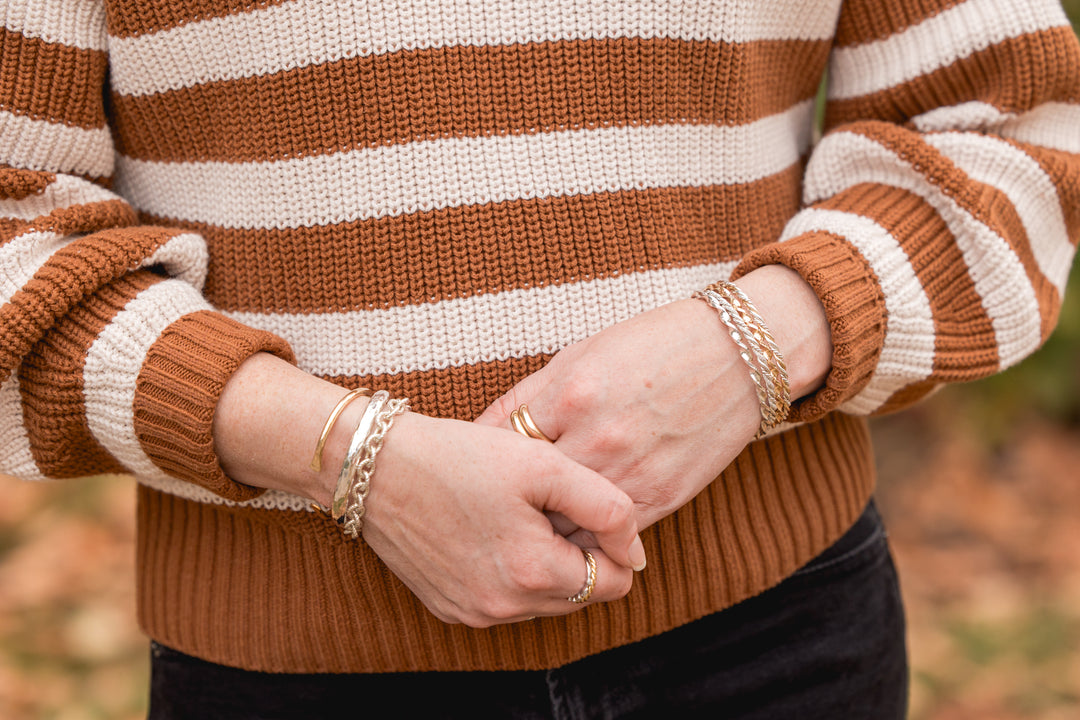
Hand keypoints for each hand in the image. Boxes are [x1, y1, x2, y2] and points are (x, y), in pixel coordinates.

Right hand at [363, 412, 645, 626]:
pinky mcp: (448, 607)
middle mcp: (503, 606)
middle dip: (580, 554)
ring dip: (547, 564)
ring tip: (521, 513)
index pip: (613, 582)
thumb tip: (637, 551)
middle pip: (579, 595)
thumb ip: (606, 507)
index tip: (587, 506)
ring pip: (543, 600)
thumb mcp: (544, 464)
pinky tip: (493, 528)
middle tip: (553, 505)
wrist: (375, 466)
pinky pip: (504, 601)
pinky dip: (512, 572)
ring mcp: (472, 612)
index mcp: (533, 572)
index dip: (612, 543)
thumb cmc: (459, 456)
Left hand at [477, 298, 758, 535]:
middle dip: (504, 499)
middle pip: (526, 490)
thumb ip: (532, 395)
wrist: (738, 356)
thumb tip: (484, 432)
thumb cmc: (654, 345)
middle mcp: (597, 438)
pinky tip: (572, 528)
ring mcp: (630, 473)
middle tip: (486, 506)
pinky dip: (586, 536)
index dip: (481, 457)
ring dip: (542, 525)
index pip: (501, 441)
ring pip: (563, 523)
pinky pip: (606, 535)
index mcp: (570, 394)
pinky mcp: (661, 498)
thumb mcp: (583, 354)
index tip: (470, 467)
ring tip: (524, 524)